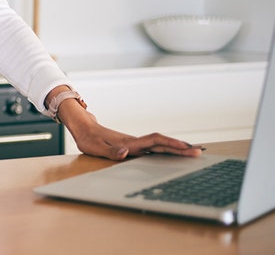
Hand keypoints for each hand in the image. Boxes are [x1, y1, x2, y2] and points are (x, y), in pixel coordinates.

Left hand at [58, 100, 202, 159]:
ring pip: (159, 145)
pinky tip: (172, 154)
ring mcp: (135, 143)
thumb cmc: (88, 139)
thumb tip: (126, 152)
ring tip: (192, 152)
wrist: (83, 127)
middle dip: (180, 147)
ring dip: (175, 148)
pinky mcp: (133, 146)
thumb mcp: (95, 148)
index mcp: (129, 143)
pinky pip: (153, 148)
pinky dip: (166, 150)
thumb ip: (111, 151)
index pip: (154, 142)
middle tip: (199, 151)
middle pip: (161, 143)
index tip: (185, 147)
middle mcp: (135, 142)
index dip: (170, 144)